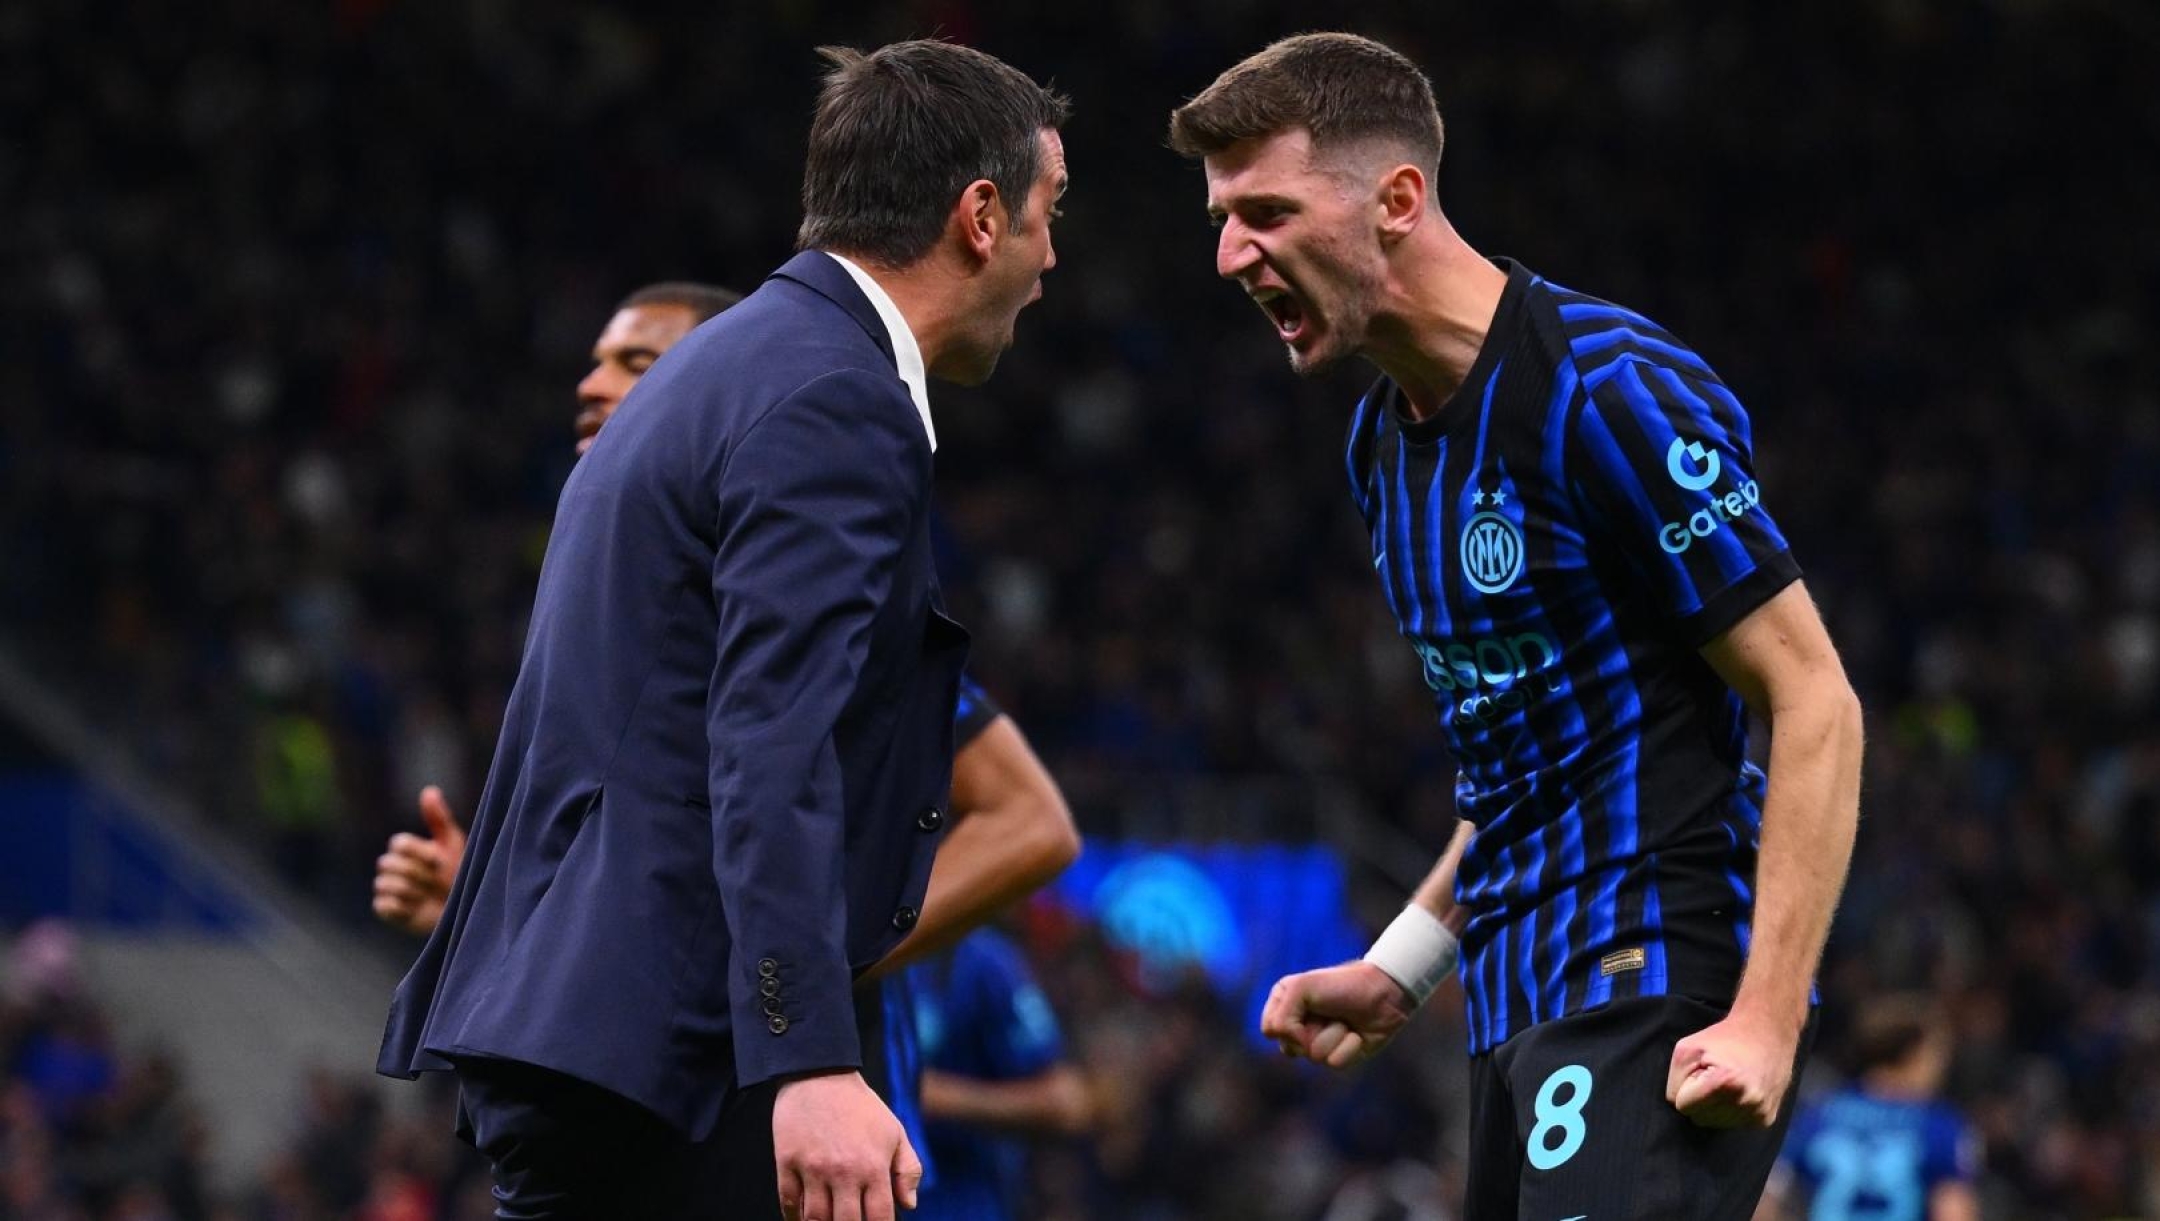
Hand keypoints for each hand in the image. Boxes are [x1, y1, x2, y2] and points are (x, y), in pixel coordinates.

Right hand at [370, 786, 466, 935]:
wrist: (461, 906)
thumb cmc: (457, 871)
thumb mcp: (451, 842)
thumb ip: (438, 818)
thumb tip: (429, 790)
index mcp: (405, 848)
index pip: (399, 843)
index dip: (420, 853)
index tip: (440, 861)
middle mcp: (391, 865)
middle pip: (389, 864)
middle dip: (418, 874)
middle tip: (437, 882)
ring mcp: (386, 887)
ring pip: (386, 884)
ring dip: (413, 891)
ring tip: (429, 896)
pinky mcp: (385, 909)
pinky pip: (384, 905)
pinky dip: (403, 908)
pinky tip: (418, 909)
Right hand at [773, 1071, 921, 1220]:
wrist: (820, 1073)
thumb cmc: (862, 1106)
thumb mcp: (894, 1131)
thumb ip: (907, 1169)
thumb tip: (909, 1205)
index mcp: (873, 1166)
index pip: (879, 1217)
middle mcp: (843, 1171)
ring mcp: (812, 1168)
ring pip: (815, 1219)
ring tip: (829, 1220)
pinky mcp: (787, 1162)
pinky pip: (788, 1203)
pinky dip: (794, 1217)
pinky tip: (803, 1219)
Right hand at [1259, 962, 1416, 1068]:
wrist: (1383, 992)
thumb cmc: (1342, 985)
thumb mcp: (1301, 988)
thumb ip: (1281, 1017)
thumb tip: (1296, 1048)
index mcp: (1283, 1005)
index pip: (1270, 1030)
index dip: (1287, 1024)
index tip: (1305, 1004)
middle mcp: (1298, 1026)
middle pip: (1290, 1048)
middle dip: (1314, 1030)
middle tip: (1329, 1011)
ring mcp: (1318, 1043)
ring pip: (1315, 1057)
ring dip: (1334, 1036)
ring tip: (1345, 1020)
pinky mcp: (1338, 1056)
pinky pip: (1335, 1064)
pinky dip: (1348, 1047)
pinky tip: (1357, 1034)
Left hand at [1665, 1008, 1798, 1128]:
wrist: (1767, 1033)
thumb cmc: (1723, 1038)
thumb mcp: (1687, 1049)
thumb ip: (1674, 1081)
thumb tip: (1679, 1106)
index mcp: (1724, 1082)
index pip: (1683, 1107)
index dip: (1687, 1088)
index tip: (1700, 1072)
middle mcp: (1746, 1102)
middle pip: (1699, 1119)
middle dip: (1700, 1099)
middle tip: (1714, 1076)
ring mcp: (1758, 1113)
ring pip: (1716, 1124)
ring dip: (1716, 1106)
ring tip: (1727, 1083)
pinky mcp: (1767, 1119)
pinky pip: (1734, 1125)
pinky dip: (1732, 1110)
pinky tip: (1740, 1092)